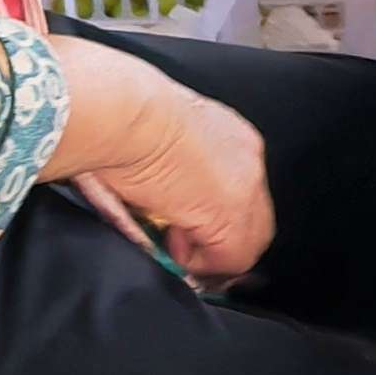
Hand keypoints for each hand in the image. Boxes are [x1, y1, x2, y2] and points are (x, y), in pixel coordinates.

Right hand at [43, 33, 273, 279]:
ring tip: (170, 242)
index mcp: (230, 135)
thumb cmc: (120, 115)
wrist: (120, 111)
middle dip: (220, 241)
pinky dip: (201, 263)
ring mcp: (245, 186)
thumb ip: (173, 167)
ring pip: (248, 242)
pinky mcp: (230, 213)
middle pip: (255, 220)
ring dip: (210, 253)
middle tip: (179, 244)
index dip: (213, 217)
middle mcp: (248, 158)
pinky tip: (170, 244)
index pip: (241, 190)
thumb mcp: (156, 137)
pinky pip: (231, 259)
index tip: (184, 228)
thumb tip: (163, 199)